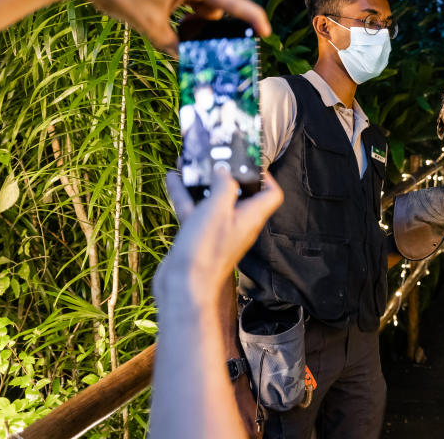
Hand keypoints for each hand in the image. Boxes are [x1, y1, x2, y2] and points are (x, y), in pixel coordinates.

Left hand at [61, 0, 271, 56]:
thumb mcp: (149, 26)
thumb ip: (173, 44)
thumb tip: (185, 58)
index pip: (232, 2)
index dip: (252, 18)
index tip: (266, 32)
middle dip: (212, 16)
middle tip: (189, 31)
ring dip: (198, 6)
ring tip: (173, 19)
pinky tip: (163, 4)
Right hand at [155, 168, 282, 309]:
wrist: (182, 287)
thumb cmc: (205, 250)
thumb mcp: (218, 209)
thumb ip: (224, 185)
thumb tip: (225, 171)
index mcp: (251, 217)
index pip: (270, 194)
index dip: (264, 176)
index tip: (248, 162)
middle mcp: (237, 223)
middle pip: (239, 193)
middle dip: (225, 172)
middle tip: (214, 155)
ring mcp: (216, 230)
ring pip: (211, 199)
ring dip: (201, 180)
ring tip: (190, 161)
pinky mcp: (197, 236)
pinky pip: (193, 210)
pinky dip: (184, 194)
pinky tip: (172, 177)